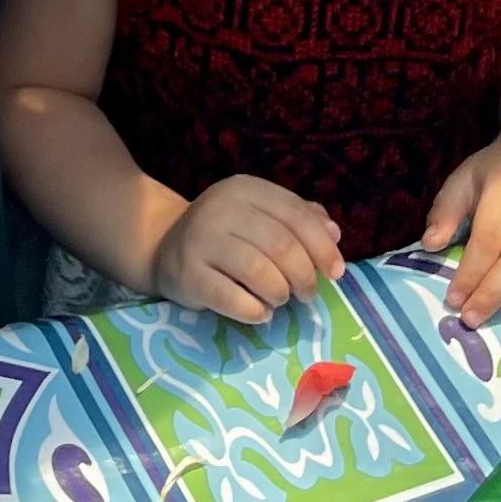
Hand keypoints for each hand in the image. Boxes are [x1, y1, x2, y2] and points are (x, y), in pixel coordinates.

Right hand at [150, 174, 342, 321]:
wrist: (164, 248)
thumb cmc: (225, 235)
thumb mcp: (260, 216)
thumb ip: (299, 219)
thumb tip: (334, 234)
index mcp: (245, 189)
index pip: (296, 214)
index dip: (322, 246)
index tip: (336, 273)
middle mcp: (221, 209)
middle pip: (281, 245)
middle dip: (304, 275)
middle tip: (307, 294)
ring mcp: (201, 241)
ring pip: (259, 272)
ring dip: (280, 293)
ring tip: (279, 299)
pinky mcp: (188, 275)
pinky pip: (233, 299)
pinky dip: (256, 311)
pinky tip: (260, 312)